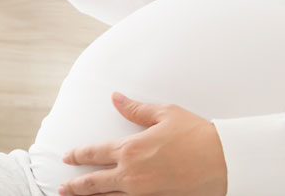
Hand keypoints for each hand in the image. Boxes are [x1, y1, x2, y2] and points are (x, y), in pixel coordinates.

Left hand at [58, 91, 227, 195]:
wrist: (222, 160)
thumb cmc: (195, 134)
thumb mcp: (165, 114)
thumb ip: (136, 109)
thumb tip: (116, 98)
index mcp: (130, 149)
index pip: (94, 153)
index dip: (78, 155)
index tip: (67, 157)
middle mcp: (130, 174)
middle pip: (93, 183)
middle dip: (75, 186)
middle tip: (63, 188)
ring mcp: (141, 192)